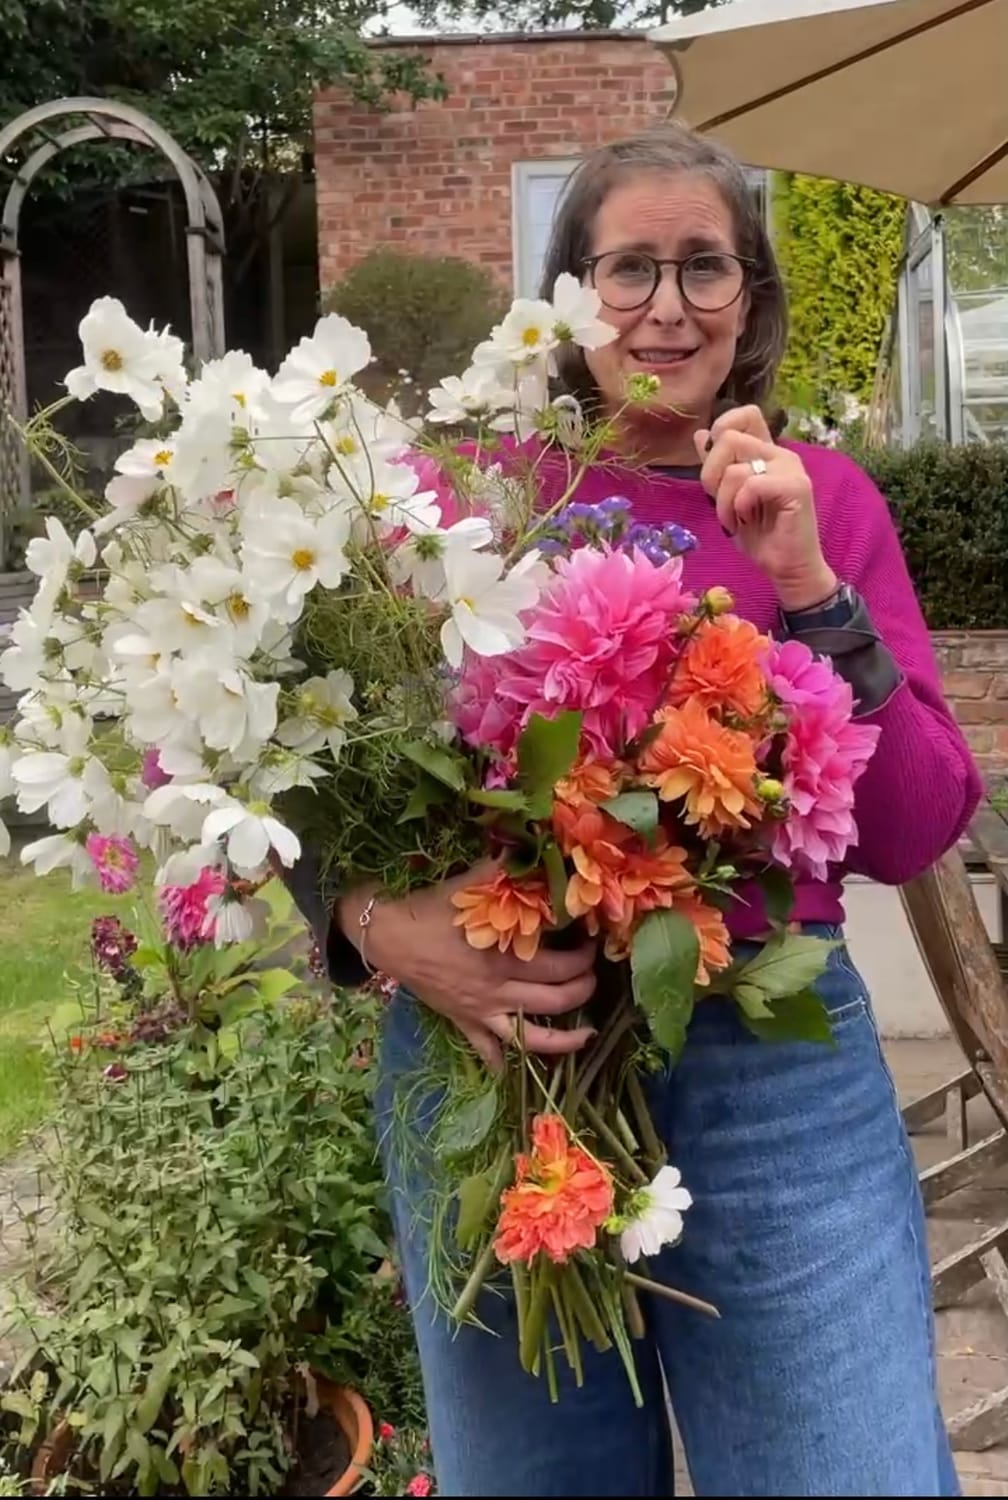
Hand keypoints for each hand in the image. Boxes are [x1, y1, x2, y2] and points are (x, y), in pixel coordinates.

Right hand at [337, 863, 597, 1068]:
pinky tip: (513, 1074)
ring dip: (564, 1039)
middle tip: (594, 974)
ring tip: (588, 1035)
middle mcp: (499, 991)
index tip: (594, 942)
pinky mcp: (462, 1021)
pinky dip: (501, 1064)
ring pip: (531, 1037)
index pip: (561, 965)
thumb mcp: (470, 885)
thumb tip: (533, 846)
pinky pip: (485, 1050)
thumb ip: (505, 869)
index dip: (584, 956)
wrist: (386, 935)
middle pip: (556, 999)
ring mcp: (481, 1011)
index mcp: (506, 958)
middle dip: (583, 988)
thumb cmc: (430, 909)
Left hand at [694, 405, 836, 611]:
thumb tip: (701, 434)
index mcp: (765, 452)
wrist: (787, 568)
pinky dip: (738, 508)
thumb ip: (717, 466)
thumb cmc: (760, 536)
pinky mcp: (796, 487)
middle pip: (728, 438)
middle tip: (720, 502)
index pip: (745, 414)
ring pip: (735, 467)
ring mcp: (790, 468)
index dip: (721, 429)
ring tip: (733, 520)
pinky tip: (744, 522)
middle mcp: (779, 453)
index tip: (716, 466)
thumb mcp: (727, 498)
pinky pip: (750, 485)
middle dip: (710, 475)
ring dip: (723, 501)